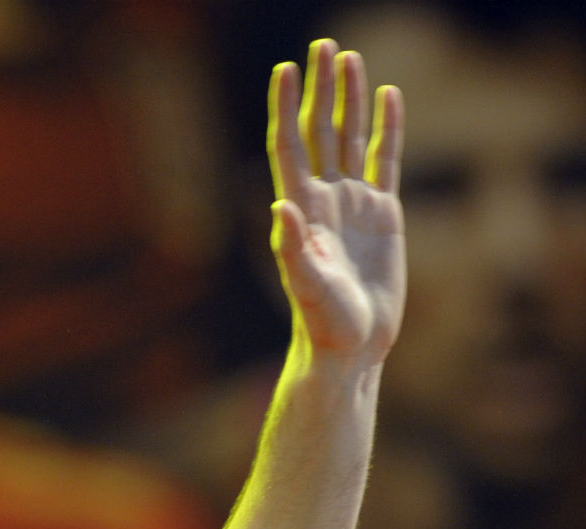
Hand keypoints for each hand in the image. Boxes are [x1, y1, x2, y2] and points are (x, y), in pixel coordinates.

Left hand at [268, 40, 404, 361]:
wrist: (352, 344)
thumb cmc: (323, 321)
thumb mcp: (306, 285)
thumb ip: (292, 248)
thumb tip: (279, 207)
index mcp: (300, 209)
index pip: (290, 145)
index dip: (286, 108)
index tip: (285, 70)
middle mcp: (323, 198)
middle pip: (319, 130)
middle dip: (321, 88)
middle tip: (323, 46)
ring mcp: (353, 203)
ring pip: (350, 137)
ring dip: (350, 98)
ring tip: (350, 58)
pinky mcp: (383, 214)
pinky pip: (385, 159)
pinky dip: (387, 128)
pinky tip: (387, 98)